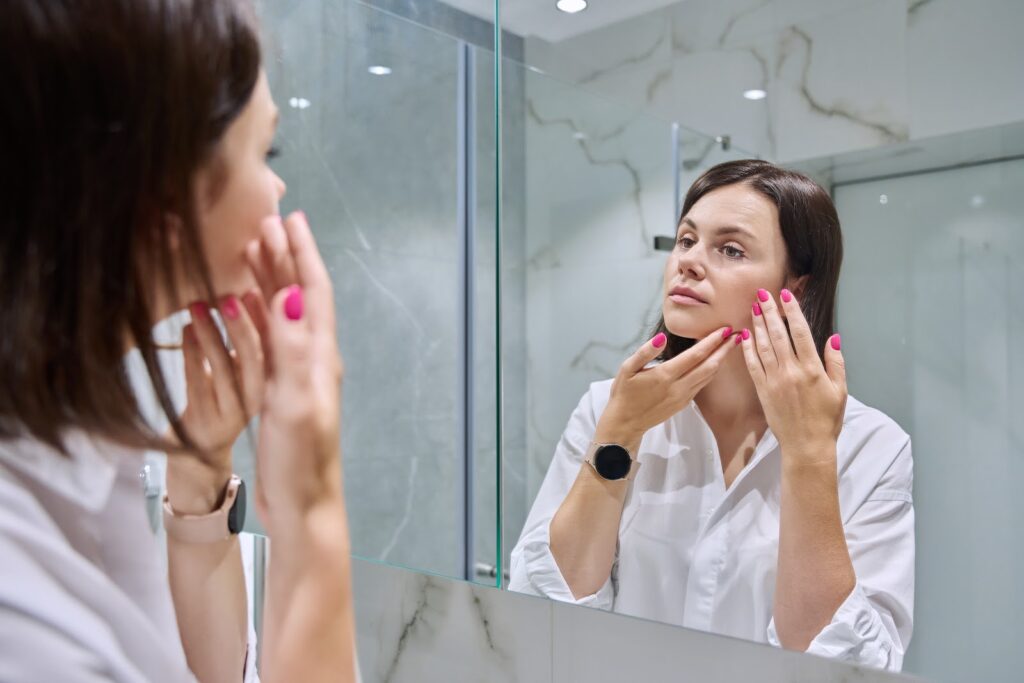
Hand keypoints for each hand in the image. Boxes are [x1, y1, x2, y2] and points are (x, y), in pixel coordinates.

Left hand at [166, 294, 264, 512]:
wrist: (199, 457)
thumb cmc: (225, 402)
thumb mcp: (246, 374)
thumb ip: (254, 340)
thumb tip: (258, 288)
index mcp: (275, 388)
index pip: (280, 352)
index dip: (273, 321)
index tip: (265, 289)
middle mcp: (257, 403)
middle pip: (256, 362)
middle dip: (244, 327)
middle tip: (230, 296)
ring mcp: (230, 415)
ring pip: (223, 371)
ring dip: (211, 335)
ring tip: (197, 305)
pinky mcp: (203, 424)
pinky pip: (196, 383)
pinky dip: (191, 354)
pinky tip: (186, 331)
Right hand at [246, 212, 344, 534]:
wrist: (303, 508)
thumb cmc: (302, 462)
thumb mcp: (296, 403)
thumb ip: (294, 350)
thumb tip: (291, 295)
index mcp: (321, 357)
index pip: (314, 292)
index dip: (303, 254)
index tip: (291, 219)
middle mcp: (313, 359)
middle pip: (300, 296)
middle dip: (285, 257)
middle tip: (265, 223)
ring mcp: (297, 374)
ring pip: (283, 314)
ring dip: (270, 280)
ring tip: (252, 250)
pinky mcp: (279, 391)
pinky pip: (268, 339)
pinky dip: (255, 314)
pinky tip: (240, 303)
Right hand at [595, 327, 738, 448]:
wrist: (625, 423)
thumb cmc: (624, 393)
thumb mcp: (626, 369)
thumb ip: (645, 352)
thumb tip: (661, 337)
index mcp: (665, 375)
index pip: (695, 355)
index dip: (712, 341)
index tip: (725, 329)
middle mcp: (678, 387)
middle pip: (709, 365)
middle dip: (724, 349)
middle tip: (738, 334)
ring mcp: (683, 397)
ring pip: (709, 376)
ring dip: (721, 360)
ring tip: (731, 345)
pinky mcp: (684, 403)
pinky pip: (703, 385)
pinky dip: (712, 371)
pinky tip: (715, 362)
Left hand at [740, 288, 845, 464]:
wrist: (806, 446)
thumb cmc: (826, 419)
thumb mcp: (840, 390)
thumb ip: (836, 363)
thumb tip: (833, 338)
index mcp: (812, 369)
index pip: (800, 332)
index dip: (791, 311)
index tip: (785, 295)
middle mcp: (791, 371)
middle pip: (778, 334)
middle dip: (769, 311)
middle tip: (761, 293)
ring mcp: (774, 380)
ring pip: (763, 346)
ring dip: (757, 325)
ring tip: (753, 308)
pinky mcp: (762, 390)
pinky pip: (753, 365)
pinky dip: (748, 349)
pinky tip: (745, 335)